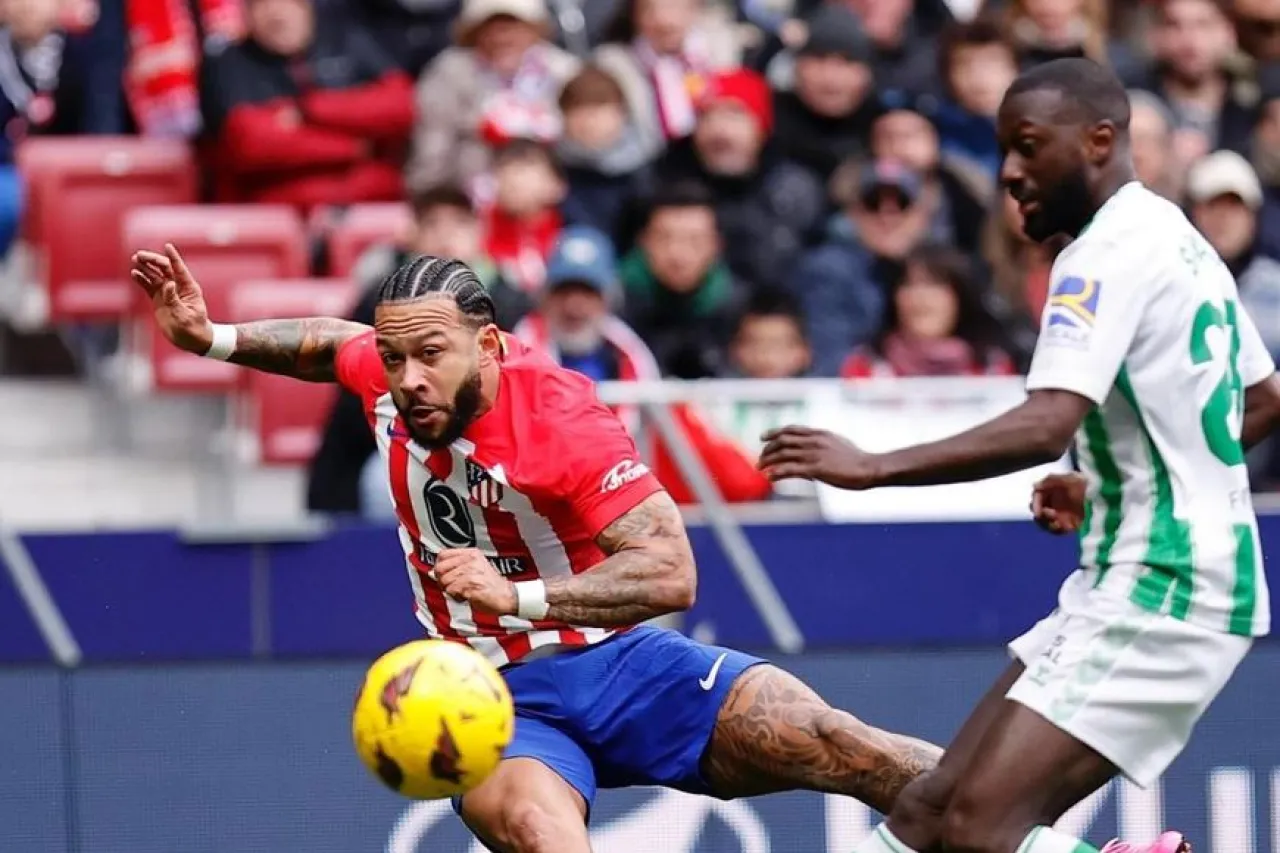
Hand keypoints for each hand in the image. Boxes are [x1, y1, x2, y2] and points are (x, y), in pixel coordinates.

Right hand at [130, 243, 213, 354]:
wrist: (191, 339)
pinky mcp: (159, 298)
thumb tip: (168, 284)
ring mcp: (168, 291)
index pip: (179, 269)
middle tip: (139, 255)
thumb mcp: (184, 315)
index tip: (167, 246)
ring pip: (155, 275)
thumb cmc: (192, 328)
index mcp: (189, 288)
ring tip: (135, 261)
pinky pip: (149, 285)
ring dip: (145, 267)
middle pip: (164, 268)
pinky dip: (142, 279)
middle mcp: (178, 286)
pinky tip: (134, 273)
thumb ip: (174, 299)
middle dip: (153, 260)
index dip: (173, 257)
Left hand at [434, 549, 516, 615]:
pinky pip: (452, 591)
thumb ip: (454, 569)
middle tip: (453, 587)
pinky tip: (467, 597)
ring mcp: (472, 571)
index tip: (445, 576)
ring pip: (445, 581)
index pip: (443, 554)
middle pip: (440, 568)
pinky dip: (457, 597)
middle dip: (442, 581)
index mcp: (471, 553)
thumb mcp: (474, 569)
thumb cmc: (490, 585)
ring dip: (451, 591)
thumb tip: (432, 573)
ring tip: (464, 592)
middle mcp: (471, 560)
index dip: (439, 567)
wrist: (507, 596)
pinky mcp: (471, 584)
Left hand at [758, 425, 881, 489]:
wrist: (869, 468)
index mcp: (819, 434)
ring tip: (760, 469)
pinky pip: (791, 469)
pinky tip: (770, 477)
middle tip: (760, 459)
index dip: (774, 432)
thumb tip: (812, 450)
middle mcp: (814, 441)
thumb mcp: (837, 445)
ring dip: (768, 461)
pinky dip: (777, 472)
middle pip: (783, 441)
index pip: (791, 429)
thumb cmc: (856, 460)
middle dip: (768, 449)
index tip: (763, 437)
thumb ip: (822, 445)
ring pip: (783, 454)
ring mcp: (815, 454)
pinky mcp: (817, 468)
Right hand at [1030, 472, 1086, 534]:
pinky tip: (1063, 527)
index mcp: (1054, 489)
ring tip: (1056, 521)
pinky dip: (1056, 529)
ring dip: (1046, 522)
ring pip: (1044, 521)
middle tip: (1048, 514)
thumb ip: (1051, 480)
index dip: (1035, 502)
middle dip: (1040, 513)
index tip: (1038, 508)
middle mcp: (1056, 502)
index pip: (1037, 495)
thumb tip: (1035, 485)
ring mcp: (1062, 514)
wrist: (1109, 500)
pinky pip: (1055, 530)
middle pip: (1038, 509)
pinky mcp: (1069, 526)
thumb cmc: (1090, 486)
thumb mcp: (1071, 479)